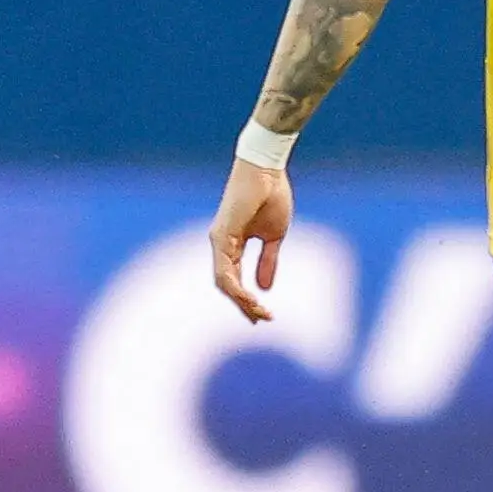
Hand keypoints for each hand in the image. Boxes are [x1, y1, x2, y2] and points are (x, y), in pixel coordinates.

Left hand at [210, 158, 293, 323]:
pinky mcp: (221, 236)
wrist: (267, 171)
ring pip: (223, 282)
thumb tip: (266, 288)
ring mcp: (219, 241)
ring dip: (240, 301)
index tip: (264, 314)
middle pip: (227, 285)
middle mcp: (221, 245)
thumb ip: (268, 261)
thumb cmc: (271, 196)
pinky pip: (224, 270)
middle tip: (260, 320)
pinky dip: (235, 287)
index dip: (247, 299)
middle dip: (244, 305)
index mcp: (232, 245)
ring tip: (257, 313)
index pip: (235, 279)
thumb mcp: (274, 237)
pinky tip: (248, 298)